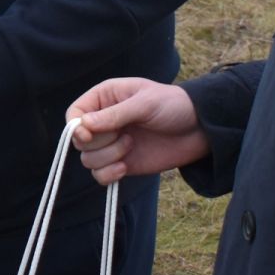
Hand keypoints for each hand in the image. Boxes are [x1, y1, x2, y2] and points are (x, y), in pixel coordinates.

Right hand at [66, 78, 207, 183]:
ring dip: (107, 157)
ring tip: (131, 146)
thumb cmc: (173, 106)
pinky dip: (109, 175)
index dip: (75, 127)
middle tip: (126, 136)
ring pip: (88, 160)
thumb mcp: (145, 104)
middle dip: (99, 142)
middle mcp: (103, 121)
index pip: (74, 113)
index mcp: (105, 98)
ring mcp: (112, 144)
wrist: (199, 130)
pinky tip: (125, 167)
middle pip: (79, 140)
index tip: (87, 135)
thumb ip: (114, 114)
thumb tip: (83, 125)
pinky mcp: (121, 163)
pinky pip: (100, 176)